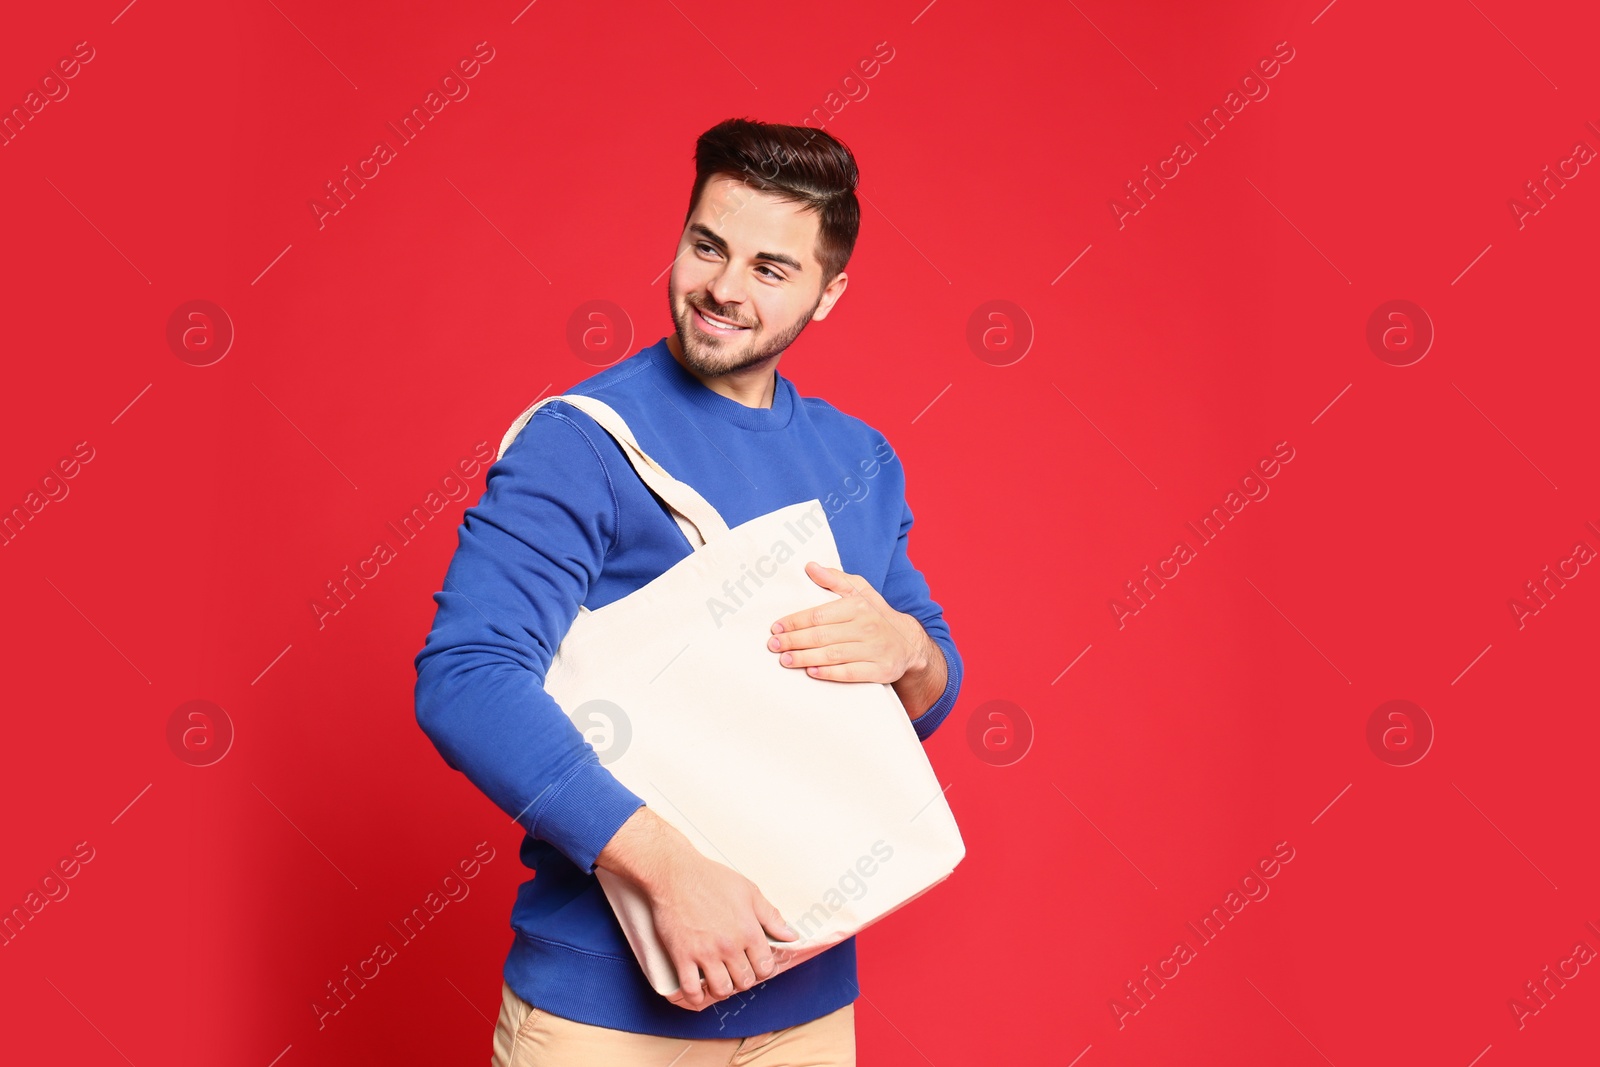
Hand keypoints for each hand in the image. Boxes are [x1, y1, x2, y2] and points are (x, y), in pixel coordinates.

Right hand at [653, 849, 798, 1011]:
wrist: (675, 873)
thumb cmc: (712, 878)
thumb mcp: (749, 891)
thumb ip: (771, 916)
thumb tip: (791, 935)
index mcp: (748, 930)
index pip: (765, 967)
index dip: (763, 969)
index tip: (756, 965)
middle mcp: (729, 946)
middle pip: (745, 981)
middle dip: (743, 979)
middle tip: (736, 971)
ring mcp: (705, 953)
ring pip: (721, 989)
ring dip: (722, 989)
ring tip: (720, 979)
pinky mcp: (682, 956)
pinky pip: (691, 990)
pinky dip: (696, 997)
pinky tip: (699, 991)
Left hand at [768, 562, 932, 683]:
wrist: (908, 643)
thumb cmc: (875, 614)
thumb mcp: (860, 590)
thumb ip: (834, 579)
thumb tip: (810, 567)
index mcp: (858, 606)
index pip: (820, 615)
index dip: (796, 622)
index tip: (777, 627)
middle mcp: (866, 627)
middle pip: (822, 636)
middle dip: (794, 641)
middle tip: (774, 645)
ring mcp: (874, 650)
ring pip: (833, 655)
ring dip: (806, 658)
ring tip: (785, 659)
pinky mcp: (880, 670)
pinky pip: (850, 673)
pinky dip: (830, 674)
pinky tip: (811, 672)